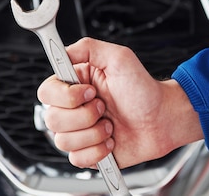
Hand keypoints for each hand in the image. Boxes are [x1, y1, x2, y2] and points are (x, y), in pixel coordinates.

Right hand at [37, 37, 202, 168]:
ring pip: (62, 141)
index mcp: (75, 84)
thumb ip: (87, 48)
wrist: (162, 119)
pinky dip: (97, 151)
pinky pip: (76, 159)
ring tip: (111, 124)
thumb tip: (62, 52)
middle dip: (84, 115)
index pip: (46, 92)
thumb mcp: (119, 57)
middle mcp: (73, 108)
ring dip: (93, 133)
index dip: (66, 96)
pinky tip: (111, 140)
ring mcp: (79, 131)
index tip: (90, 91)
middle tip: (104, 107)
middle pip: (51, 119)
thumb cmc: (144, 88)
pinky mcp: (87, 152)